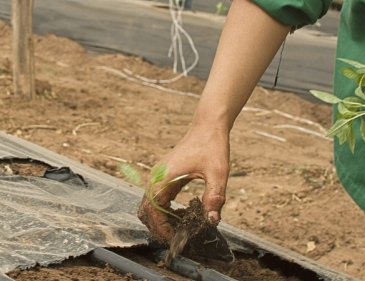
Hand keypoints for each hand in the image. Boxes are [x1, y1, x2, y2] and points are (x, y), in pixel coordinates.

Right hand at [137, 122, 229, 243]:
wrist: (208, 125)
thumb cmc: (212, 145)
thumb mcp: (218, 173)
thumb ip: (214, 197)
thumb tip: (212, 221)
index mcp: (164, 177)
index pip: (153, 210)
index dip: (160, 228)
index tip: (174, 239)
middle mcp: (157, 177)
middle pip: (146, 210)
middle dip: (157, 227)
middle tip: (176, 239)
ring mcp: (159, 175)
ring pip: (150, 204)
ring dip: (159, 219)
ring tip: (178, 230)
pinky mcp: (165, 174)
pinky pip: (158, 197)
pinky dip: (164, 210)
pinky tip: (181, 215)